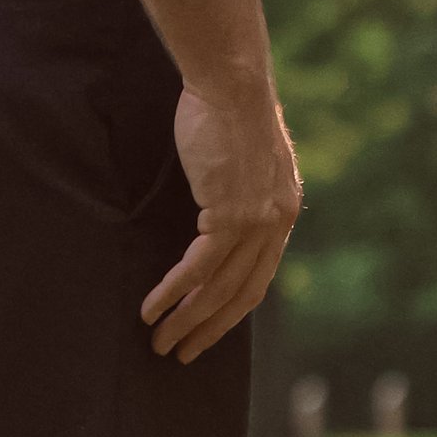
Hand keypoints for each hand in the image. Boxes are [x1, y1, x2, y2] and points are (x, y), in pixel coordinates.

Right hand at [140, 77, 303, 361]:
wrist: (233, 82)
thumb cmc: (229, 112)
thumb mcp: (246, 160)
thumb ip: (241, 193)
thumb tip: (217, 219)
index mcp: (284, 210)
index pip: (259, 277)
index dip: (231, 310)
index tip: (207, 331)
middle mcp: (277, 222)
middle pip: (242, 295)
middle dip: (209, 329)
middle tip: (182, 353)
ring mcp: (256, 221)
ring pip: (218, 288)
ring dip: (186, 319)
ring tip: (160, 340)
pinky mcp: (230, 214)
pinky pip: (198, 268)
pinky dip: (173, 292)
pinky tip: (151, 308)